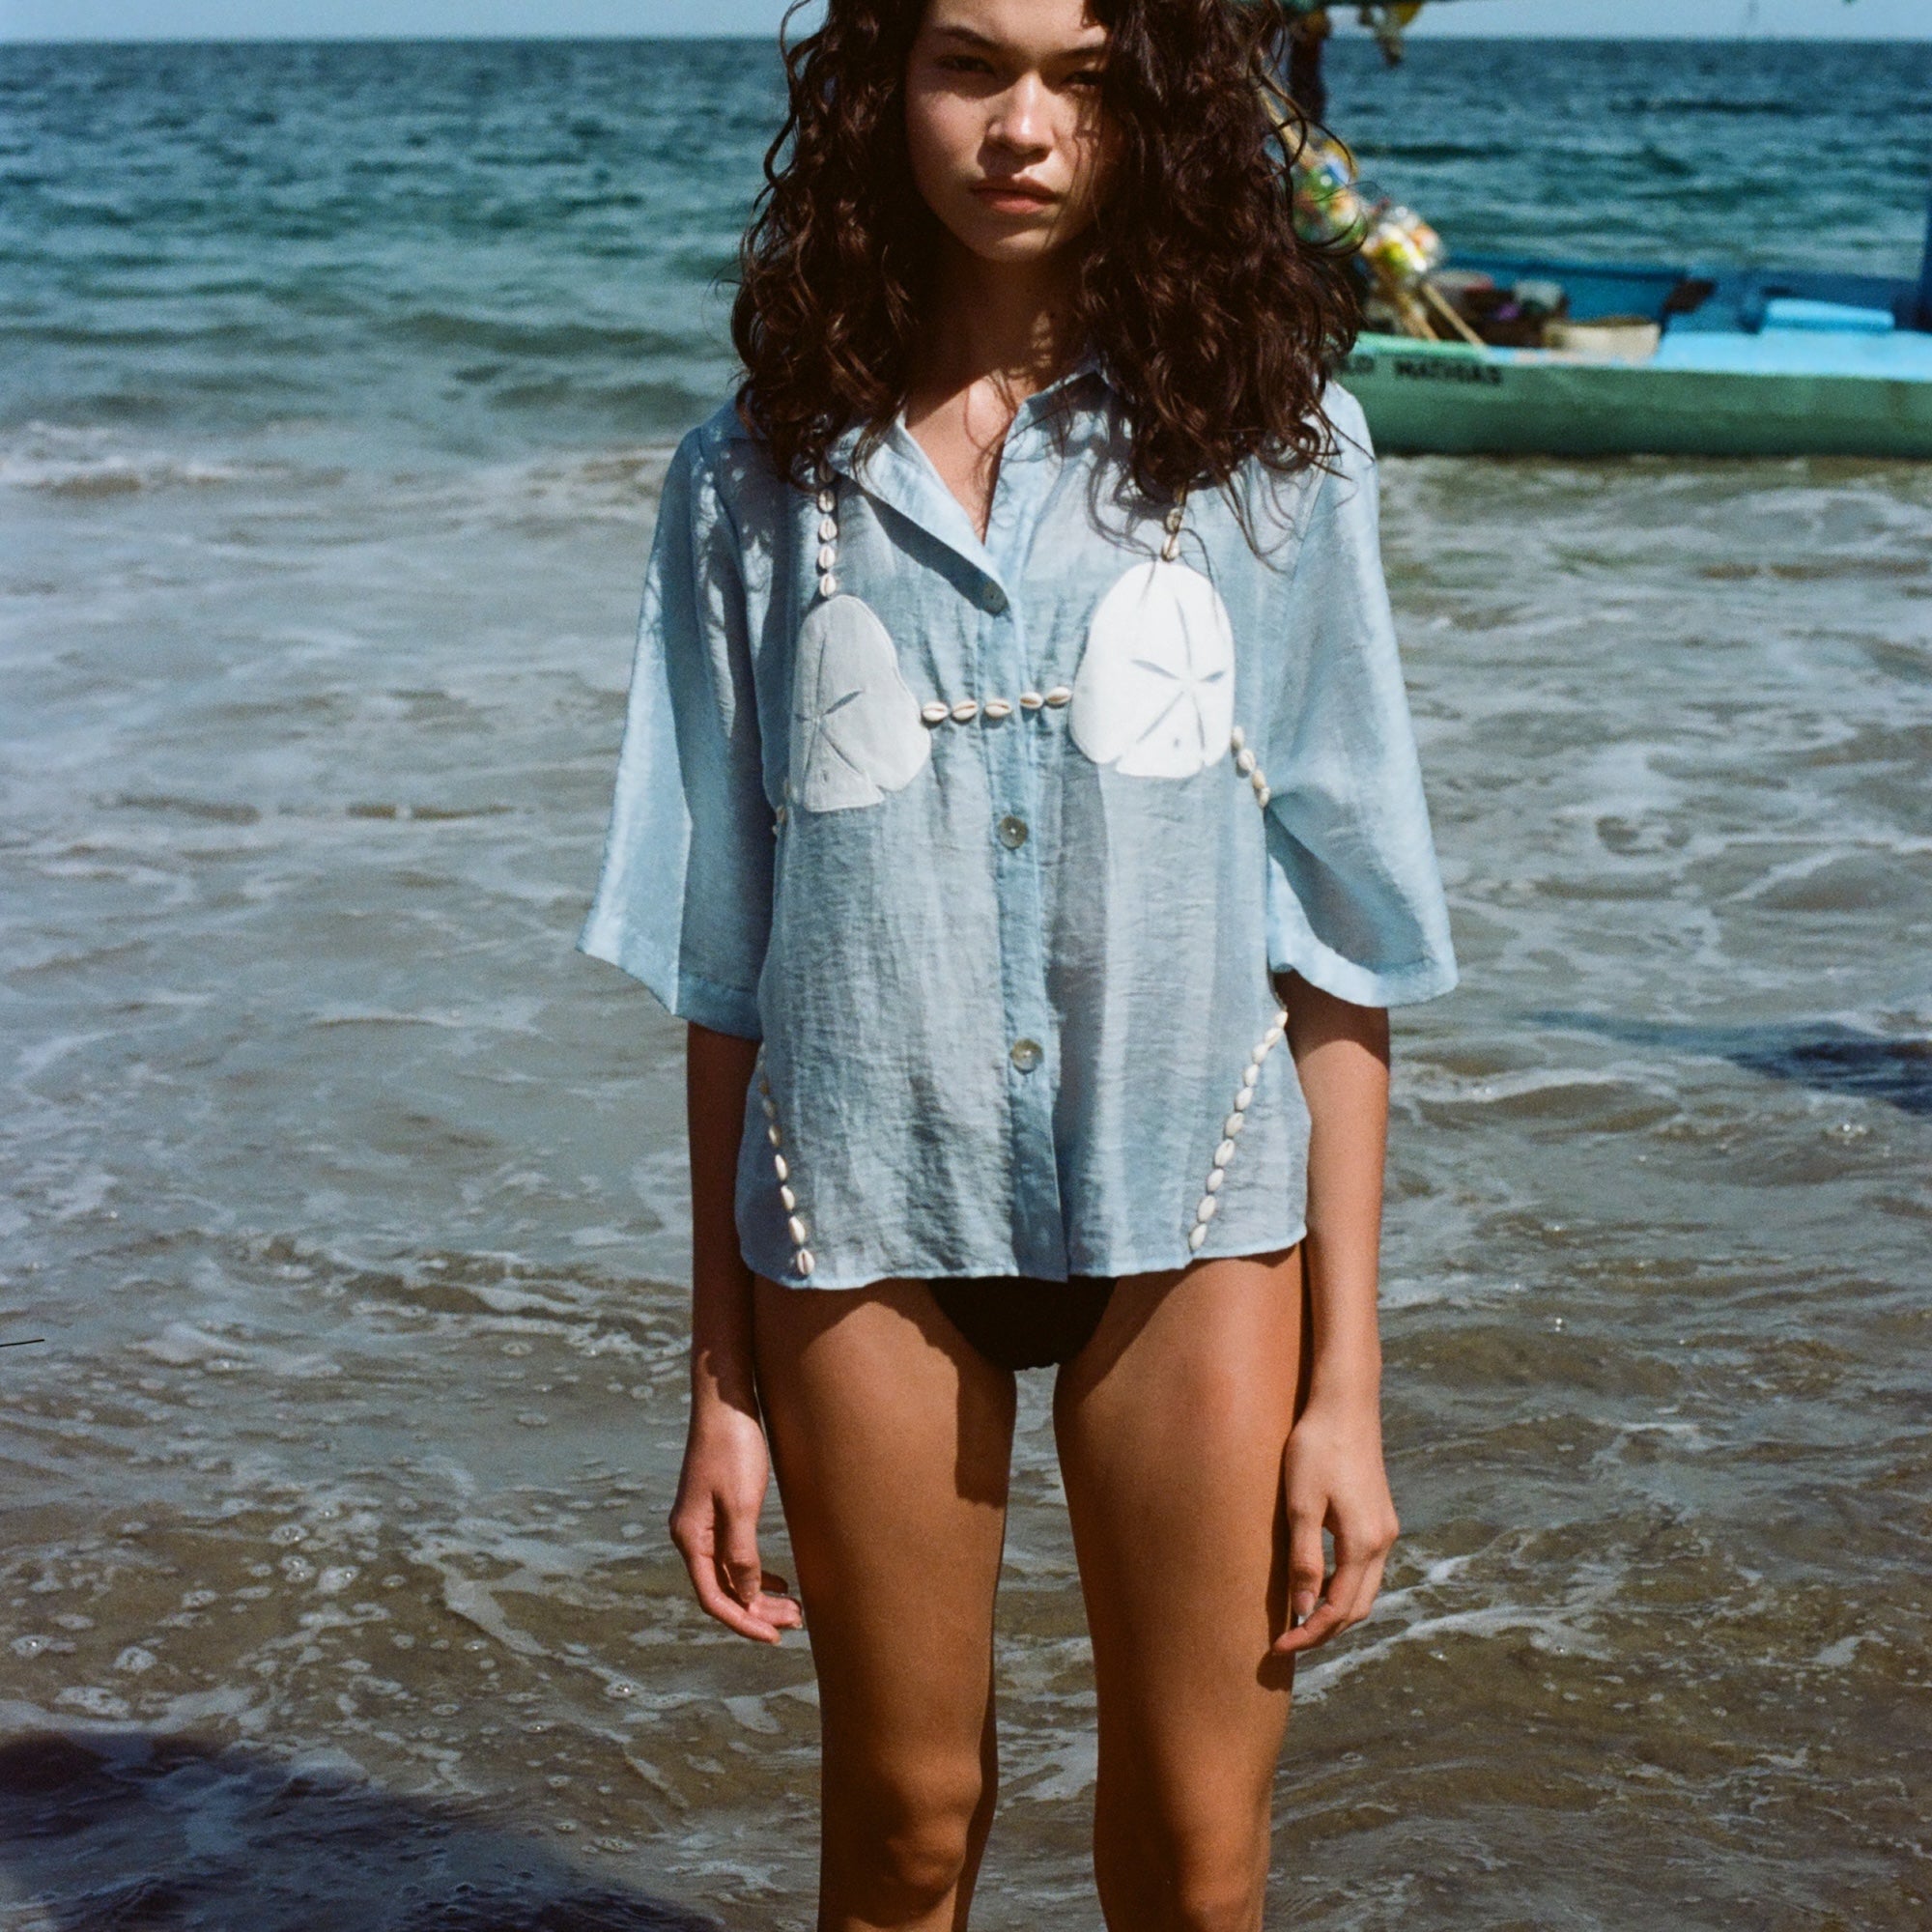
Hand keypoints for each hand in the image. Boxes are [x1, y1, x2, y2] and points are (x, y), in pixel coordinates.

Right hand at [668, 1395, 803, 1643]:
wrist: (727, 1401)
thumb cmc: (734, 1447)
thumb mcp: (741, 1503)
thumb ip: (742, 1552)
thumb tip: (747, 1594)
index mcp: (691, 1537)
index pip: (714, 1597)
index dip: (743, 1622)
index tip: (774, 1636)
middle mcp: (691, 1535)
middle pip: (722, 1590)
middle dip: (757, 1611)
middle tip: (796, 1622)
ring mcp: (702, 1522)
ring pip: (729, 1573)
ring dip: (759, 1593)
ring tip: (794, 1608)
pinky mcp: (716, 1509)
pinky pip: (733, 1554)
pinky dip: (755, 1571)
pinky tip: (779, 1579)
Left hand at [1271, 1395, 1397, 1655]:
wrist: (1345, 1402)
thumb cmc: (1316, 1448)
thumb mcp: (1301, 1505)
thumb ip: (1304, 1560)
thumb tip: (1303, 1611)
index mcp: (1364, 1543)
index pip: (1339, 1610)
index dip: (1310, 1634)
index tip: (1278, 1647)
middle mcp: (1382, 1541)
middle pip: (1359, 1608)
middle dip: (1325, 1631)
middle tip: (1287, 1641)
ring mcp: (1385, 1528)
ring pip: (1365, 1589)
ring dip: (1337, 1611)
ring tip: (1299, 1620)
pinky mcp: (1379, 1515)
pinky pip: (1366, 1568)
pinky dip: (1345, 1587)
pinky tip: (1319, 1584)